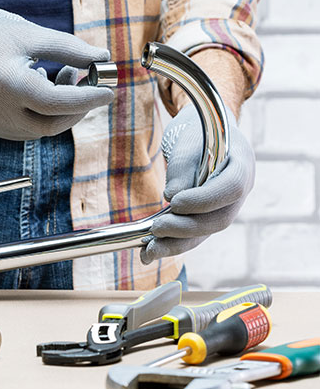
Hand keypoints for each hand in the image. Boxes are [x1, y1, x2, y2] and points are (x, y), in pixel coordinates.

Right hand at [0, 4, 113, 140]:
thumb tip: (103, 58)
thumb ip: (70, 49)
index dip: (86, 99)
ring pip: (41, 130)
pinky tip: (40, 88)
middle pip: (52, 124)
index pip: (55, 103)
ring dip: (61, 109)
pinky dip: (43, 114)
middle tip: (88, 79)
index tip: (108, 91)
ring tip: (61, 75)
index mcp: (5, 83)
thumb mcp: (32, 35)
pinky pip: (26, 129)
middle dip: (77, 107)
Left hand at [141, 105, 254, 263]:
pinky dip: (172, 245)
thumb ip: (182, 168)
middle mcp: (240, 193)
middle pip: (219, 220)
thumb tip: (171, 195)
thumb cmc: (196, 136)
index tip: (174, 202)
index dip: (204, 200)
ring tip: (147, 252)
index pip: (231, 188)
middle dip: (185, 228)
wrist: (202, 136)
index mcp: (242, 166)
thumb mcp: (188, 144)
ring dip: (176, 245)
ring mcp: (226, 209)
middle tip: (156, 228)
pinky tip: (148, 253)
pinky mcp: (209, 219)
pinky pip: (195, 237)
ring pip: (206, 234)